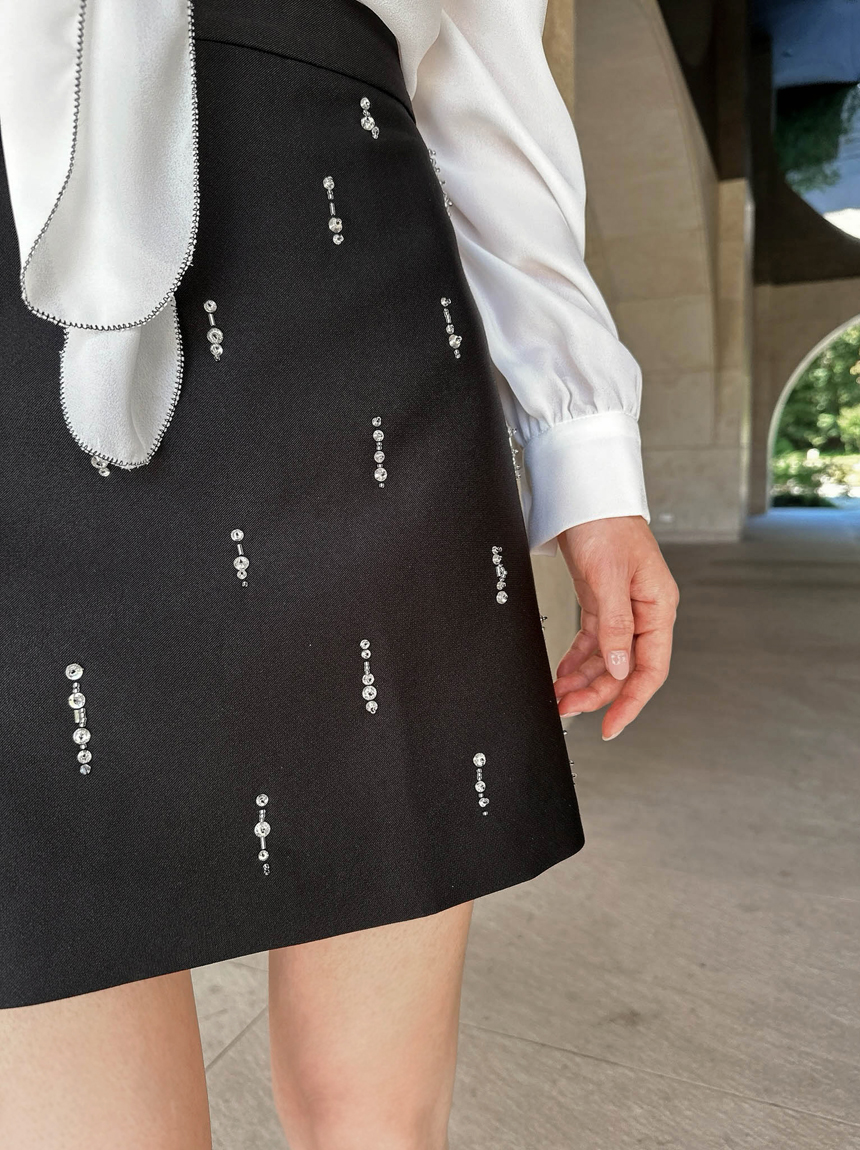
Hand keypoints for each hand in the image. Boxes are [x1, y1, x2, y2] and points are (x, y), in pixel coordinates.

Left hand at [553, 516, 678, 740]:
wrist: (584, 493)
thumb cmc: (604, 523)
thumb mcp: (609, 578)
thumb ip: (616, 626)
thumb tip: (621, 668)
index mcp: (657, 607)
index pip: (651, 668)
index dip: (632, 701)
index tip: (611, 725)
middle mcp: (643, 612)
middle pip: (625, 668)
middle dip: (596, 693)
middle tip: (566, 709)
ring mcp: (623, 608)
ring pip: (607, 659)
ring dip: (583, 680)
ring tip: (558, 695)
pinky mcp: (601, 601)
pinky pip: (593, 641)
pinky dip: (577, 659)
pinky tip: (562, 672)